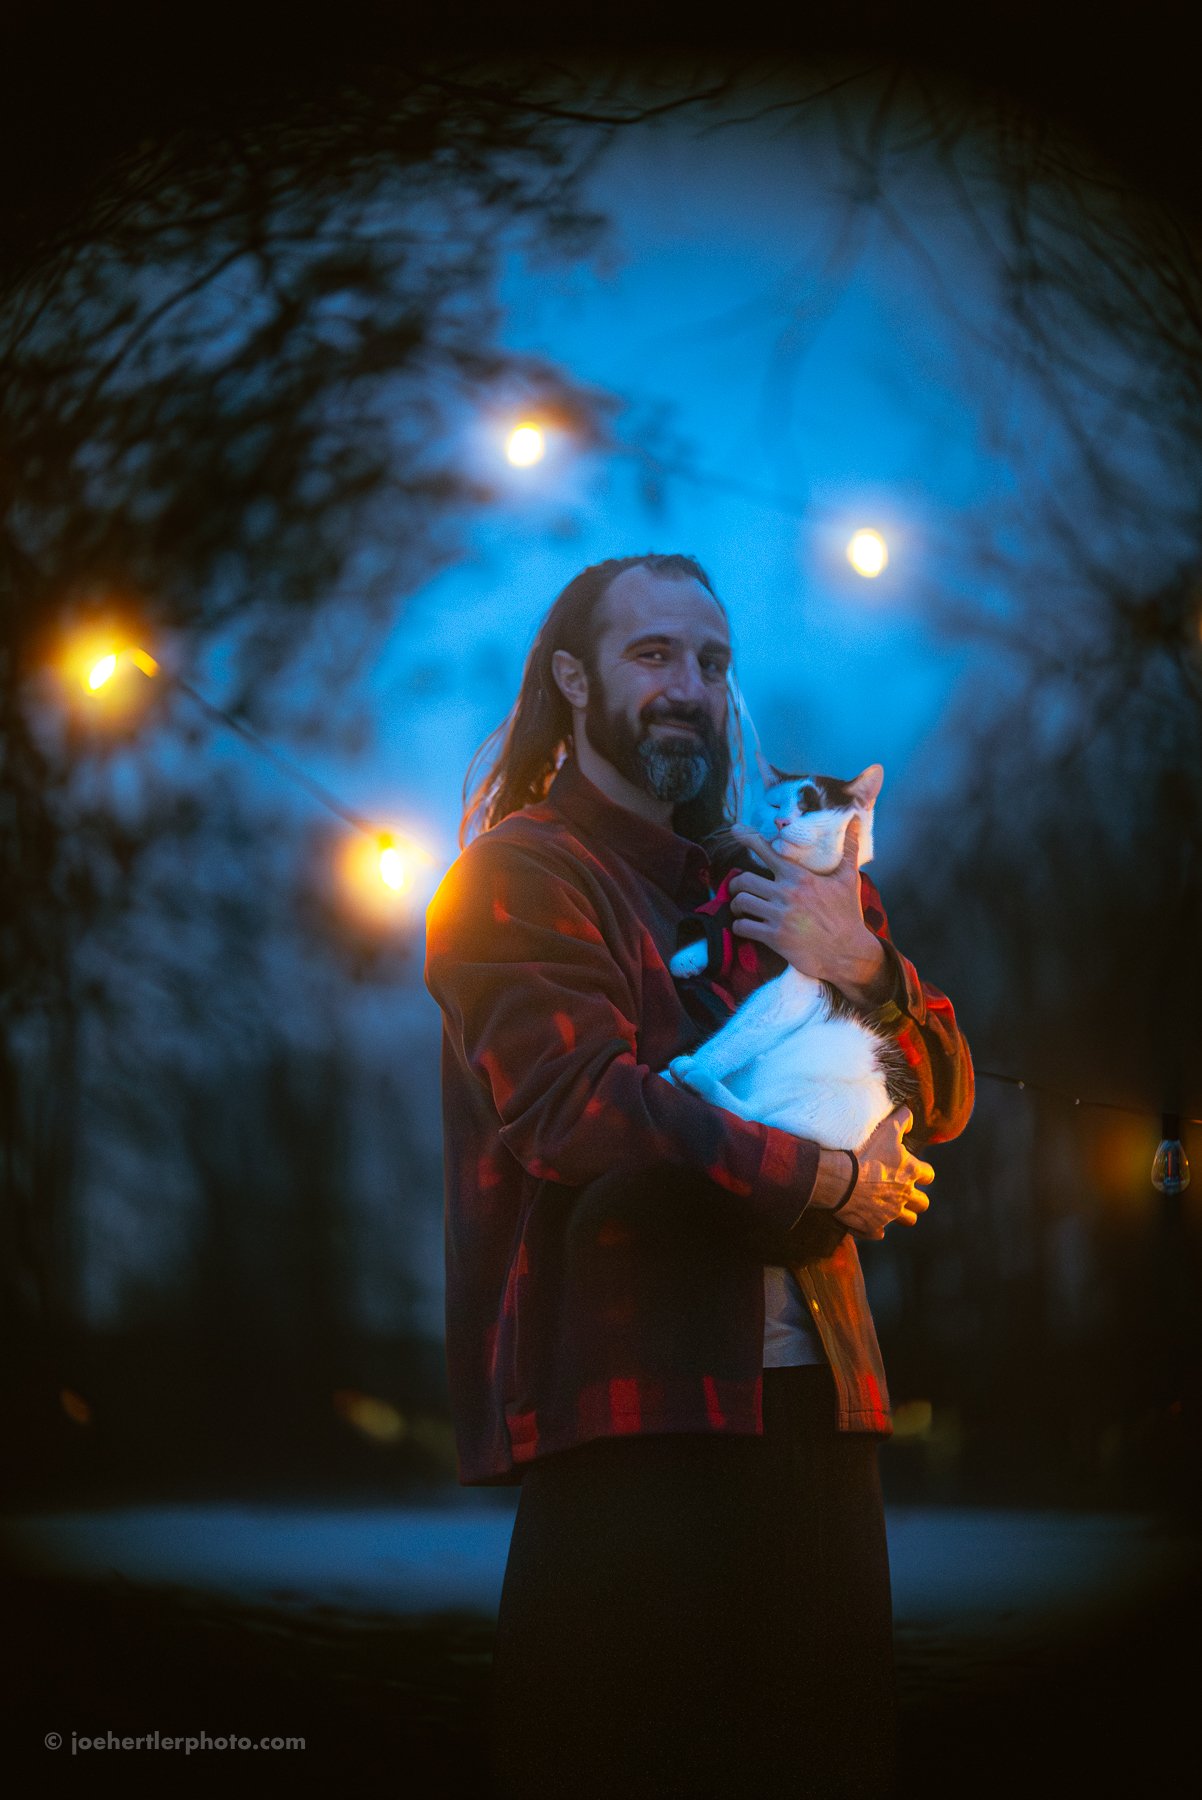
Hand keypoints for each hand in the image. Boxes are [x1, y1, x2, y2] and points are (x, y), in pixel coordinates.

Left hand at [727, 817, 889, 1004]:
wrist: (848, 952)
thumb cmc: (848, 915)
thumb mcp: (849, 879)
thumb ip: (848, 849)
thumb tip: (855, 821)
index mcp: (799, 876)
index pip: (768, 852)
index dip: (748, 838)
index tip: (735, 830)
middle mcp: (786, 893)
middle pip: (744, 879)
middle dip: (737, 883)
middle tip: (740, 888)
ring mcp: (779, 916)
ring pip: (741, 902)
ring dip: (736, 905)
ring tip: (741, 908)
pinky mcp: (775, 938)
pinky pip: (743, 927)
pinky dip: (740, 926)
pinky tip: (745, 927)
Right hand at [825, 1106, 932, 1237]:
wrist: (839, 1179)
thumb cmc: (863, 1152)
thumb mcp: (886, 1129)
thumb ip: (902, 1120)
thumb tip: (910, 1116)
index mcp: (910, 1173)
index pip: (928, 1175)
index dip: (922, 1173)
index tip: (913, 1170)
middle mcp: (904, 1195)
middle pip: (922, 1203)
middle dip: (916, 1198)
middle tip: (903, 1191)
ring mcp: (890, 1214)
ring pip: (908, 1220)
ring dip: (902, 1215)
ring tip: (890, 1208)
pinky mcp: (873, 1226)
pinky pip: (879, 1233)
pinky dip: (875, 1228)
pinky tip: (869, 1220)